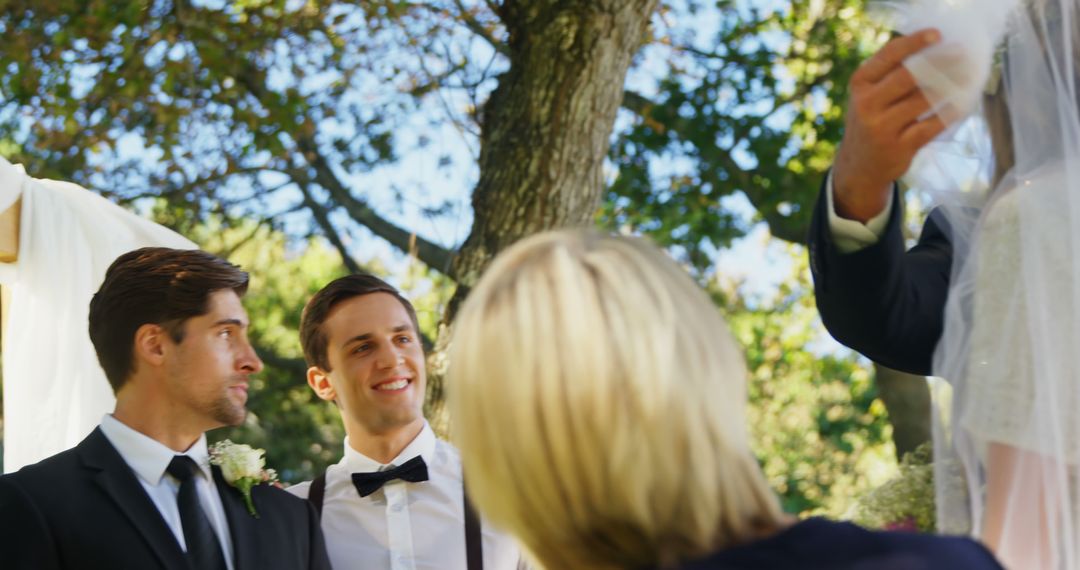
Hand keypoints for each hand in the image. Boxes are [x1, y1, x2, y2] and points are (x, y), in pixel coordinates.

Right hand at [834, 29, 946, 222]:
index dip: (914, 43)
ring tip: (967, 77)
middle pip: (908, 76)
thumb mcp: (868, 95)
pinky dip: (949, 114)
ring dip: (949, 87)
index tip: (937, 35)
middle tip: (962, 54)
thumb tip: (934, 52)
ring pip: (923, 100)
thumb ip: (889, 75)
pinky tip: (961, 104)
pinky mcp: (899, 148)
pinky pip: (932, 126)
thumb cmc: (871, 121)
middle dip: (939, 62)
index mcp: (860, 84)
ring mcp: (882, 128)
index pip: (888, 56)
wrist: (859, 167)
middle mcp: (866, 104)